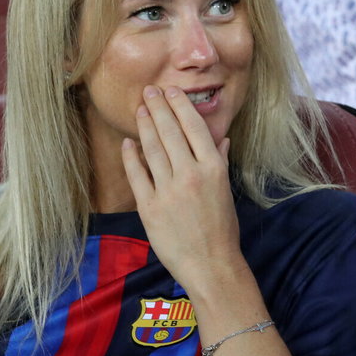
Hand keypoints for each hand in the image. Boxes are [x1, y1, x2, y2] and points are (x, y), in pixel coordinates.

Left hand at [121, 85, 243, 294]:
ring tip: (140, 110)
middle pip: (170, 133)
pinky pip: (137, 175)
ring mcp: (168, 190)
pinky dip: (131, 157)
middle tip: (149, 91)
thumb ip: (219, 162)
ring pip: (152, 150)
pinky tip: (129, 144)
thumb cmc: (223, 229)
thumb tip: (221, 139)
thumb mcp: (226, 192)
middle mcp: (191, 175)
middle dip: (159, 108)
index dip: (181, 107)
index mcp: (214, 170)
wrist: (211, 264)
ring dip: (145, 127)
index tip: (171, 91)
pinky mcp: (149, 207)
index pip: (195, 129)